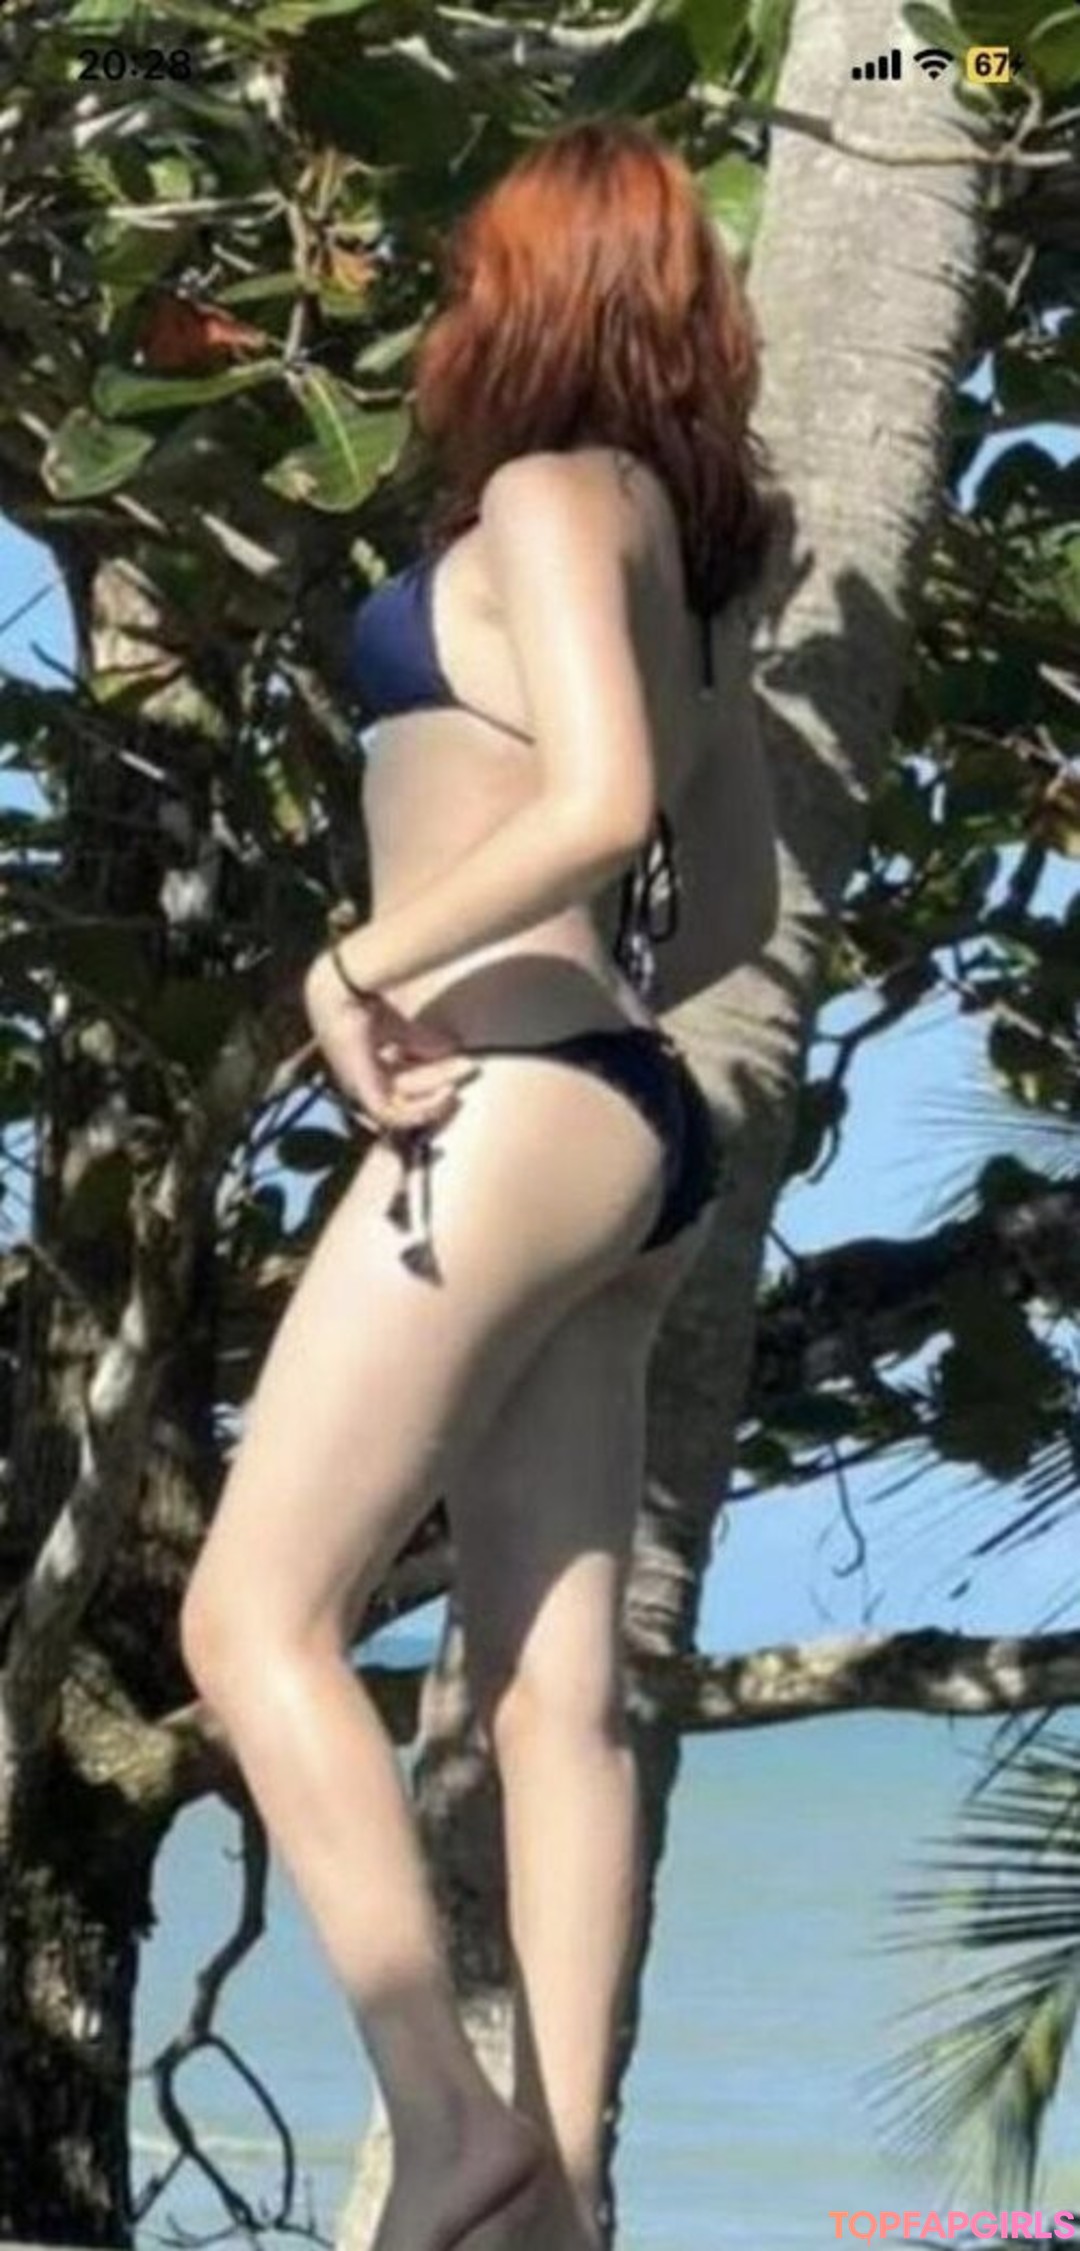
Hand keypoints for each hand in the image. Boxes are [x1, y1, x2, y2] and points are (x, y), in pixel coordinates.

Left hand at [303, 954, 479, 1135]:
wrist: (346, 989)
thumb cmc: (363, 999)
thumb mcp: (400, 1024)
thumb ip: (421, 1041)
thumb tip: (452, 1048)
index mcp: (365, 1063)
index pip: (402, 1080)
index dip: (433, 1077)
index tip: (460, 1063)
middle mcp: (360, 1079)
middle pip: (407, 1091)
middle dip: (442, 1079)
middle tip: (470, 1066)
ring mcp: (358, 1087)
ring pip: (404, 1105)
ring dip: (434, 1097)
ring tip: (459, 1080)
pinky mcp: (362, 1091)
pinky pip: (393, 1115)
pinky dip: (422, 1109)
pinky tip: (446, 1092)